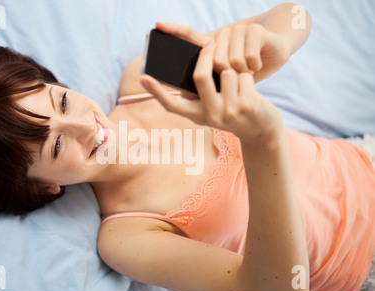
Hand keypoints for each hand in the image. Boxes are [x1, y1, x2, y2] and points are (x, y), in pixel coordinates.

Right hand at [141, 23, 282, 142]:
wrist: (261, 131)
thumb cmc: (234, 112)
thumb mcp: (213, 109)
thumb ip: (201, 95)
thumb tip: (195, 67)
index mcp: (197, 116)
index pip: (172, 105)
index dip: (157, 91)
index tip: (143, 78)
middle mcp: (210, 116)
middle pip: (200, 76)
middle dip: (206, 56)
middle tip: (209, 44)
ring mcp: (228, 112)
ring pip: (226, 72)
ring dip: (234, 71)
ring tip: (238, 82)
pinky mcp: (247, 106)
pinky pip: (243, 76)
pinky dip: (248, 77)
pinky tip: (250, 89)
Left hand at [154, 22, 289, 82]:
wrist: (274, 63)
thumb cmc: (244, 83)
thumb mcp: (223, 86)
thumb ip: (203, 87)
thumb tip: (180, 93)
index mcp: (211, 46)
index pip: (189, 34)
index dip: (174, 29)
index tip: (157, 25)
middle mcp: (222, 34)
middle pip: (211, 59)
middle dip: (223, 77)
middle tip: (234, 81)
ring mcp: (238, 30)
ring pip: (229, 62)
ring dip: (240, 76)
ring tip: (247, 76)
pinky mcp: (255, 31)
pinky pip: (248, 58)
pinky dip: (253, 68)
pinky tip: (257, 67)